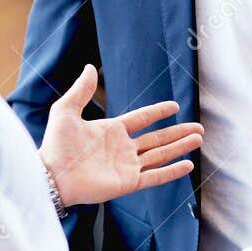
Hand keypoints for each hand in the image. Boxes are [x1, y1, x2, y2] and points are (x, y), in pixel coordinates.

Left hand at [39, 65, 202, 206]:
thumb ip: (81, 90)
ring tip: (198, 139)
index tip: (175, 106)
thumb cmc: (56, 145)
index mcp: (112, 131)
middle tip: (199, 128)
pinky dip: (171, 171)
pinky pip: (155, 176)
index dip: (158, 112)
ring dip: (180, 147)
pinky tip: (188, 164)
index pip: (142, 119)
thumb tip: (90, 67)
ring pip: (160, 155)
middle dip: (178, 133)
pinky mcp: (128, 183)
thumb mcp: (66, 111)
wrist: (52, 175)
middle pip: (157, 138)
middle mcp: (123, 148)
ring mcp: (127, 166)